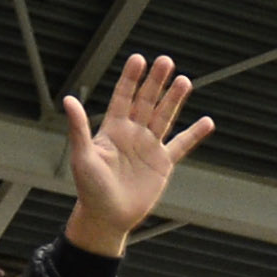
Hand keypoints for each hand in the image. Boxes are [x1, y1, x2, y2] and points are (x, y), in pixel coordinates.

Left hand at [59, 53, 213, 255]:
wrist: (107, 217)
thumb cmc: (89, 189)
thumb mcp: (82, 157)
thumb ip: (79, 128)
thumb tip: (69, 100)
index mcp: (112, 129)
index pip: (123, 97)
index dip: (130, 79)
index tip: (139, 59)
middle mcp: (132, 133)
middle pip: (146, 102)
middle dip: (156, 82)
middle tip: (166, 61)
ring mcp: (149, 147)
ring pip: (164, 117)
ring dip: (174, 100)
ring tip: (185, 81)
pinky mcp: (163, 164)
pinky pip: (181, 145)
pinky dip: (194, 134)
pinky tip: (207, 122)